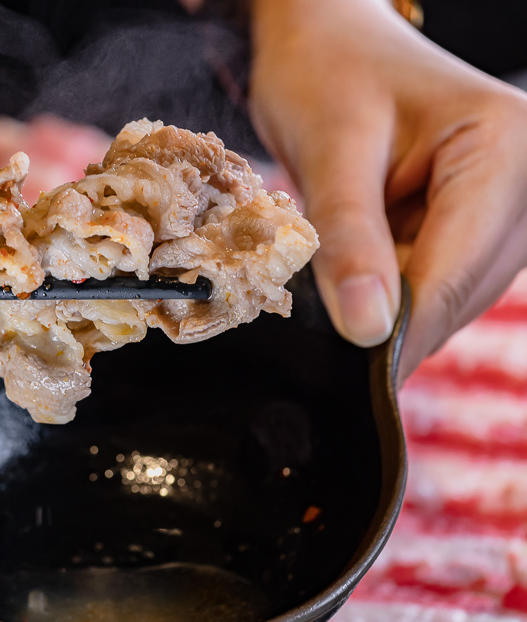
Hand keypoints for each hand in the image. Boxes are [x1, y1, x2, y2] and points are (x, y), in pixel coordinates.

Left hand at [248, 0, 526, 381]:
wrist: (323, 38)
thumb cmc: (326, 71)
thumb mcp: (331, 149)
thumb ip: (350, 238)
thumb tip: (367, 331)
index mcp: (508, 148)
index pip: (456, 269)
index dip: (401, 329)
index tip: (354, 375)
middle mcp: (522, 180)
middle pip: (458, 289)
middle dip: (391, 319)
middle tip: (326, 343)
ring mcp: (501, 204)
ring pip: (445, 293)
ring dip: (387, 305)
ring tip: (332, 291)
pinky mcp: (470, 219)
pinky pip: (431, 277)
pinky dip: (388, 287)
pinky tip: (351, 277)